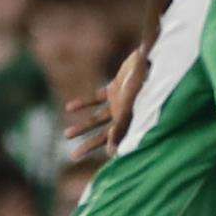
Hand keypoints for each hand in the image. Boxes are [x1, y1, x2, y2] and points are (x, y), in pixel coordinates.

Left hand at [66, 45, 147, 160]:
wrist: (148, 58)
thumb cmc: (141, 82)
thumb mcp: (129, 105)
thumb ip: (120, 127)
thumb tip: (111, 151)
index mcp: (132, 122)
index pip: (118, 142)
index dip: (107, 150)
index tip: (97, 157)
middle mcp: (125, 116)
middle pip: (104, 135)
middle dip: (89, 145)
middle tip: (73, 156)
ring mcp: (119, 103)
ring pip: (97, 119)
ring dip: (82, 127)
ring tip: (67, 135)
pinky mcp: (114, 89)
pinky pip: (96, 99)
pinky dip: (83, 103)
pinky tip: (69, 108)